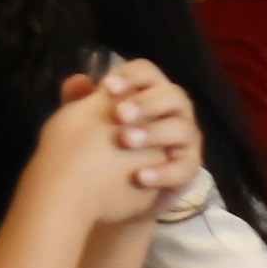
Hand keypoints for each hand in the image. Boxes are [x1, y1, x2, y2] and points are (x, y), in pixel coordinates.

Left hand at [44, 61, 201, 222]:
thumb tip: (78, 80)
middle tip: (119, 114)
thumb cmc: (102, 151)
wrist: (113, 194)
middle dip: (146, 103)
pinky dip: (164, 171)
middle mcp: (173, 112)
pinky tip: (139, 177)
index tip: (106, 87)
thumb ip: (80, 102)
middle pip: (172, 95)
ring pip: (182, 128)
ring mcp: (184, 140)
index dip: (130, 76)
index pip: (147, 73)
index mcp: (150, 94)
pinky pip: (185, 168)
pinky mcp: (188, 169)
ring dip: (155, 132)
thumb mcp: (86, 124)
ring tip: (125, 141)